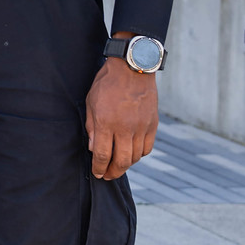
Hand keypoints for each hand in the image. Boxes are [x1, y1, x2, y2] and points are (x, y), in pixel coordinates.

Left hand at [84, 46, 157, 180]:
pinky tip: (133, 153)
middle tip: (107, 176)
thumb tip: (94, 149)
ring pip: (136, 157)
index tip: (97, 173)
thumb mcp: (91, 102)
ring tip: (119, 165)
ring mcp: (141, 127)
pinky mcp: (152, 124)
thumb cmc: (107, 83)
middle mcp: (125, 128)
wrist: (132, 68)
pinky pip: (147, 147)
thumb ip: (92, 127)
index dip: (99, 168)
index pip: (103, 155)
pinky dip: (140, 154)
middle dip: (113, 172)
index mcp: (106, 122)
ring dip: (127, 165)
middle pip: (121, 161)